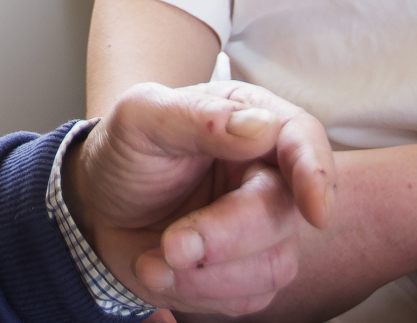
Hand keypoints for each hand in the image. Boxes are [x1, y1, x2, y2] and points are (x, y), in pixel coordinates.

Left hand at [65, 81, 335, 317]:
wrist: (99, 204)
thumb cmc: (128, 151)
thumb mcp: (143, 118)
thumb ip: (198, 117)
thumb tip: (262, 128)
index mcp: (253, 122)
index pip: (303, 139)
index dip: (316, 174)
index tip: (316, 212)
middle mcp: (268, 175)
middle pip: (282, 215)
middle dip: (226, 237)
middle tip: (173, 245)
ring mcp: (263, 228)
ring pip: (272, 266)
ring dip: (207, 275)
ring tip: (155, 258)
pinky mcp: (247, 274)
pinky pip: (247, 299)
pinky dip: (197, 293)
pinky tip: (160, 270)